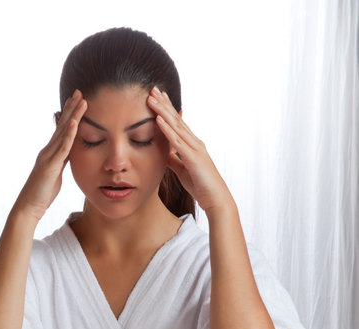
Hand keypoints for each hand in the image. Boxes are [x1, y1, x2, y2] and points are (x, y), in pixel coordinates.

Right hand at [10, 90, 86, 221]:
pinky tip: (74, 122)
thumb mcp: (55, 174)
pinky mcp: (50, 166)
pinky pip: (62, 148)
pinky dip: (68, 134)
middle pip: (62, 125)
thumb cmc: (42, 193)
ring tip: (81, 100)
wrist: (28, 207)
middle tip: (79, 92)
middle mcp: (48, 150)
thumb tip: (68, 155)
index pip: (62, 130)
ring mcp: (48, 156)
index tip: (77, 101)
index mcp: (50, 153)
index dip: (69, 114)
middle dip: (71, 108)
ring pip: (63, 132)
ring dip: (73, 115)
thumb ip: (61, 162)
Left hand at [147, 87, 234, 213]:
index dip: (167, 108)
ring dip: (163, 111)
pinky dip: (167, 130)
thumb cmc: (200, 184)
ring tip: (152, 98)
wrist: (216, 199)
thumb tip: (163, 151)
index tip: (157, 96)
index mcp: (191, 144)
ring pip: (176, 126)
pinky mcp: (193, 158)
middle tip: (153, 88)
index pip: (177, 122)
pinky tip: (158, 120)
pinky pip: (177, 142)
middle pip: (176, 119)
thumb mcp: (181, 169)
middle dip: (164, 103)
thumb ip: (173, 158)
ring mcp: (195, 148)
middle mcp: (194, 142)